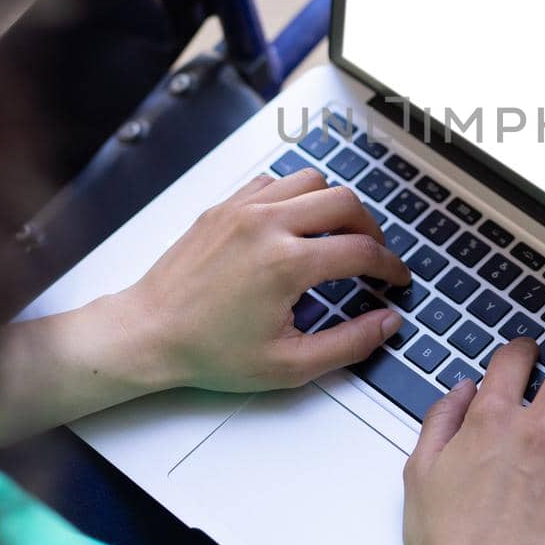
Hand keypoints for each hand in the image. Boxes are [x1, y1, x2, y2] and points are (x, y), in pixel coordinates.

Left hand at [108, 168, 412, 392]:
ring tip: (338, 235)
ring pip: (312, 180)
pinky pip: (275, 182)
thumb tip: (386, 323)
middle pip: (345, 202)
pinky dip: (296, 196)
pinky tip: (296, 224)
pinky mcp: (224, 206)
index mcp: (286, 263)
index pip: (362, 251)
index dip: (390, 267)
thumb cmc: (208, 351)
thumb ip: (349, 344)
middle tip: (374, 255)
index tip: (396, 279)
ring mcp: (243, 209)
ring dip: (334, 205)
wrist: (148, 333)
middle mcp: (267, 225)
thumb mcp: (288, 365)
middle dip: (371, 229)